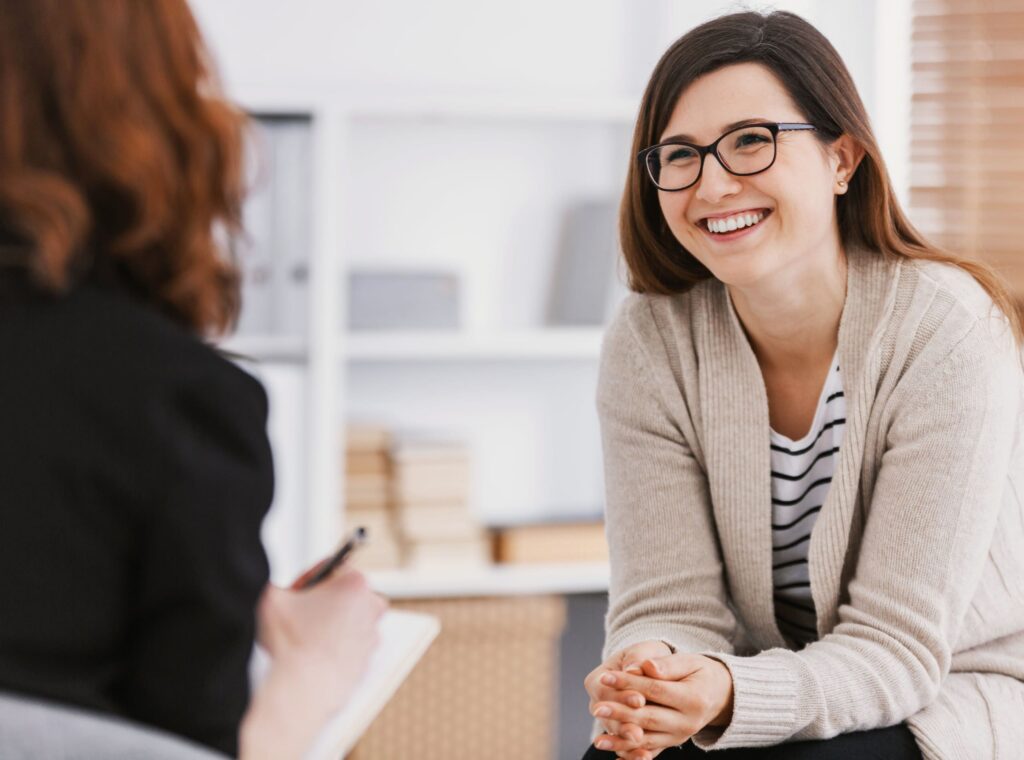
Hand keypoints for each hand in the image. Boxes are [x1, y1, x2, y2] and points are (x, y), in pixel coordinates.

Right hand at [239, 568, 386, 758]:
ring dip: (329, 624)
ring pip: (348, 620)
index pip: (332, 567)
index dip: (310, 579)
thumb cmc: (291, 644)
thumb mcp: (271, 597)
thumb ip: (272, 580)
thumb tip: (267, 580)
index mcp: (355, 584)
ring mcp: (371, 636)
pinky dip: (333, 648)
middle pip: (345, 593)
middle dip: (324, 600)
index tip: (298, 592)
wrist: (302, 689)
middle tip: (300, 613)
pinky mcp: (366, 661)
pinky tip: (311, 654)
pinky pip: (348, 646)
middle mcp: (370, 608)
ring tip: (304, 636)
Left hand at [589, 653, 733, 759]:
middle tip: (597, 708)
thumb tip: (645, 666)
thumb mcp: (690, 661)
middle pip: (649, 718)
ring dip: (621, 740)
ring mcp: (680, 737)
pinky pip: (650, 750)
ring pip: (647, 740)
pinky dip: (632, 753)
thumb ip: (667, 664)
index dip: (629, 683)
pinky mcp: (673, 743)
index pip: (655, 690)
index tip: (606, 676)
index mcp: (693, 699)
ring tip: (599, 740)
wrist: (719, 695)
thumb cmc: (701, 672)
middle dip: (620, 714)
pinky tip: (614, 752)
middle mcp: (688, 723)